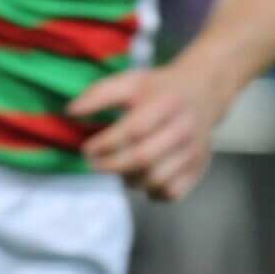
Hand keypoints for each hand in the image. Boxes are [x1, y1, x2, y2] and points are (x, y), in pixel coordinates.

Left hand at [67, 61, 233, 199]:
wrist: (202, 92)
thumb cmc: (160, 89)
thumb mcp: (131, 80)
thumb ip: (99, 94)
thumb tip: (71, 112)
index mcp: (167, 104)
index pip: (133, 131)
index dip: (105, 144)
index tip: (88, 148)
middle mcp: (185, 129)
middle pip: (143, 159)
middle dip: (110, 166)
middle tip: (95, 164)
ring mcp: (195, 151)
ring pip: (156, 180)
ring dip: (128, 180)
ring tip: (119, 169)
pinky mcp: (199, 168)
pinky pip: (171, 193)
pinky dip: (151, 192)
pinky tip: (142, 177)